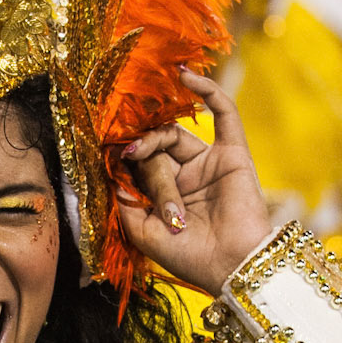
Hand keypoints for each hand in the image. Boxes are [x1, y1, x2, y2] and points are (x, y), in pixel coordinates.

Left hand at [115, 70, 270, 295]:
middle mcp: (186, 175)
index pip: (140, 163)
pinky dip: (207, 91)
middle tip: (131, 162)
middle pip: (155, 148)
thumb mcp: (141, 232)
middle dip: (141, 159)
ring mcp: (209, 162)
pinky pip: (224, 112)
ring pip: (175, 135)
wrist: (231, 266)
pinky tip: (185, 75)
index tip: (108, 155)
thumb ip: (124, 201)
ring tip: (139, 149)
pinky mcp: (234, 153)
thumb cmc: (188, 256)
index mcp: (165, 195)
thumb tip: (112, 169)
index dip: (123, 157)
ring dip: (155, 141)